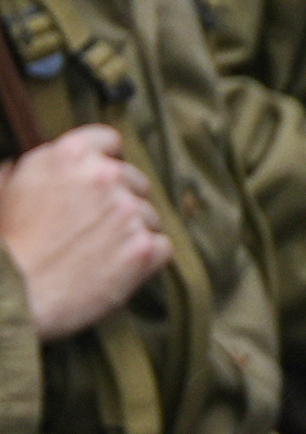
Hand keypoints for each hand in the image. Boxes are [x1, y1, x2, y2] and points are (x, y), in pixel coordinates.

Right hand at [0, 125, 169, 338]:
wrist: (8, 292)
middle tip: (93, 226)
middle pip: (134, 181)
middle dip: (119, 201)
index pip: (109, 141)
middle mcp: (107, 177)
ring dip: (131, 231)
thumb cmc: (4, 243)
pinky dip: (145, 258)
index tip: (100, 179)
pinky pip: (162, 246)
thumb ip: (39, 169)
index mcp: (71, 154)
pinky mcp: (144, 249)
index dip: (105, 160)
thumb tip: (50, 166)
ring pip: (149, 215)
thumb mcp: (6, 187)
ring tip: (96, 252)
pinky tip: (116, 267)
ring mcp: (129, 212)